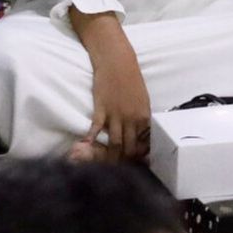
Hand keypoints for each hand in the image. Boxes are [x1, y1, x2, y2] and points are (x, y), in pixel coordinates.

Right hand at [87, 39, 152, 159]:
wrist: (117, 61)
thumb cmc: (131, 78)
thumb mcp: (142, 99)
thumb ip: (140, 118)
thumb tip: (141, 134)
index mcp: (144, 116)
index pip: (145, 142)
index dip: (142, 156)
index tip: (138, 164)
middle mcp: (131, 118)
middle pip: (130, 147)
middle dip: (126, 161)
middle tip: (122, 171)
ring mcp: (116, 115)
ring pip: (115, 143)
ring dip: (111, 157)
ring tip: (107, 168)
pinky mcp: (101, 110)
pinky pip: (96, 130)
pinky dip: (91, 141)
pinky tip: (87, 149)